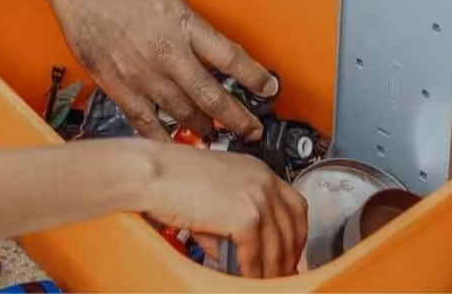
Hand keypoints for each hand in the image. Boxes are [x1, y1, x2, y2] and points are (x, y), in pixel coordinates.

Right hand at [51, 0, 274, 139]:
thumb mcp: (173, 1)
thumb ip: (195, 32)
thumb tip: (219, 57)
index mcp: (185, 26)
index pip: (232, 58)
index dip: (255, 77)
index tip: (269, 89)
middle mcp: (168, 53)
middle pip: (212, 95)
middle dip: (237, 118)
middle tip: (250, 130)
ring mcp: (143, 74)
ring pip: (183, 114)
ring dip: (204, 129)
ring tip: (216, 137)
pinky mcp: (120, 88)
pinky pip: (147, 123)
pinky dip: (165, 138)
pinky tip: (176, 147)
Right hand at [141, 144, 307, 278]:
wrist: (156, 172)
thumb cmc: (174, 177)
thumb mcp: (216, 191)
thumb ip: (233, 215)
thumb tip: (237, 250)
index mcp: (259, 170)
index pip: (294, 205)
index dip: (295, 233)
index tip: (291, 250)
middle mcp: (264, 181)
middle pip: (292, 227)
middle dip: (289, 255)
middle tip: (282, 272)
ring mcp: (258, 198)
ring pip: (276, 245)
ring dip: (272, 268)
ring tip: (266, 281)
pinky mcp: (246, 217)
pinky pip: (256, 254)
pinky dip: (252, 271)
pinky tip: (247, 277)